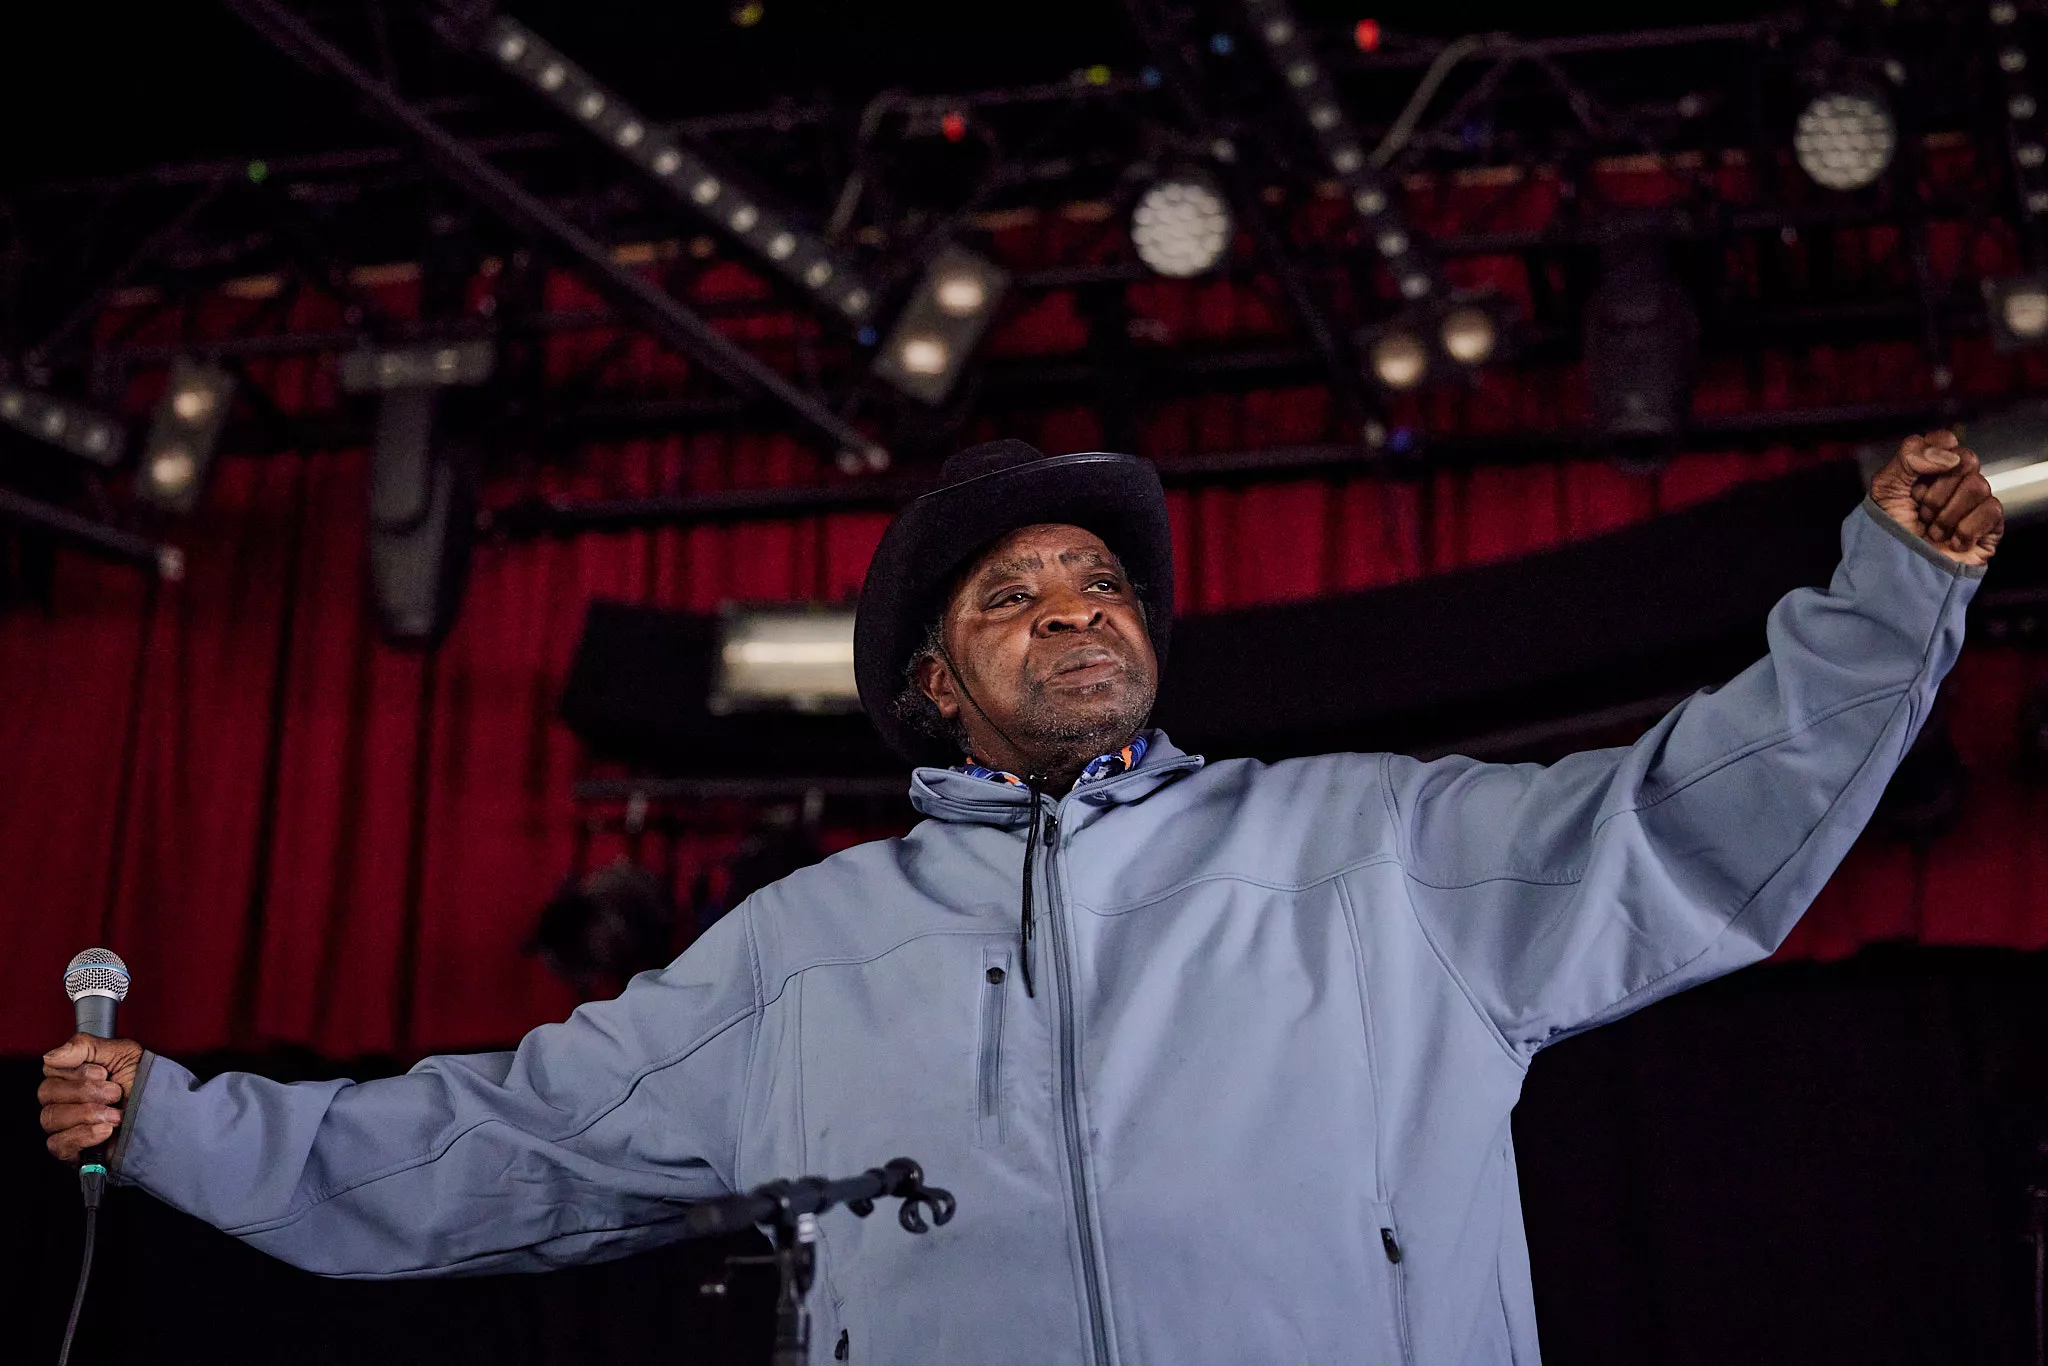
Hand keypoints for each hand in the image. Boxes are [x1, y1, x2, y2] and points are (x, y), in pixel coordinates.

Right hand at [39, 1034, 143, 1163]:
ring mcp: (65, 1125)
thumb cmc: (146, 1085)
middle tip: (115, 1094)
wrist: (165, 1117)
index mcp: (73, 1075)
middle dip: (87, 1092)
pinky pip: (57, 1144)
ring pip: (50, 1117)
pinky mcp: (71, 1150)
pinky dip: (83, 1136)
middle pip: (47, 1092)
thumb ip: (86, 1046)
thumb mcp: (124, 1054)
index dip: (77, 1071)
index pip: (50, 1068)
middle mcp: (64, 1099)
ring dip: (89, 1114)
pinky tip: (105, 1131)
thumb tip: (52, 1056)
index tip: (104, 1073)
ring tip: (116, 1114)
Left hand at [1869, 430, 2004, 567]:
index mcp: (1928, 470)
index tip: (1914, 482)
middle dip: (1936, 491)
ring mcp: (1974, 504)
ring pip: (1978, 485)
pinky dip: (1965, 529)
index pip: (1945, 440)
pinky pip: (1991, 510)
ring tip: (1933, 532)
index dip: (1932, 454)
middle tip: (1921, 513)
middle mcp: (1954, 483)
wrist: (1897, 575)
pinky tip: (1952, 542)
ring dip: (1947, 514)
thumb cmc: (1888, 533)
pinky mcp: (1990, 527)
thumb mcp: (1885, 489)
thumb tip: (1950, 453)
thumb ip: (1909, 458)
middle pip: (1965, 460)